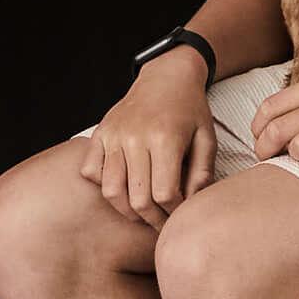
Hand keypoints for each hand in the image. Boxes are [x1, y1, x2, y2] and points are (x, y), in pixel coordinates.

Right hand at [77, 58, 217, 226]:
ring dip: (128, 210)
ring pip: (111, 191)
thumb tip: (191, 206)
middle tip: (163, 222)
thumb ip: (202, 174)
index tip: (181, 215)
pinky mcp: (100, 133)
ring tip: (143, 212)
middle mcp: (135, 137)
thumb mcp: (206, 139)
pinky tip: (123, 186)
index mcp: (165, 138)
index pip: (165, 194)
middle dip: (153, 220)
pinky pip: (91, 171)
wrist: (167, 76)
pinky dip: (103, 185)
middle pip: (138, 199)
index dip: (174, 213)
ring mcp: (113, 135)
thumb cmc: (190, 110)